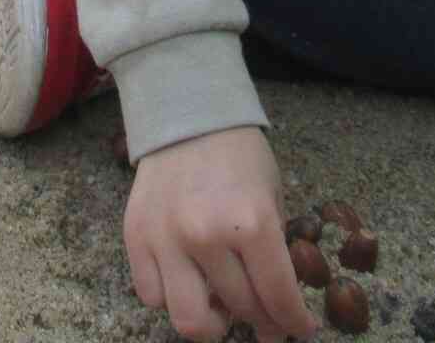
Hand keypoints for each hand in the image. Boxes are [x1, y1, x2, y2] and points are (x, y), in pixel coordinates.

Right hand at [124, 127, 317, 342]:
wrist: (186, 113)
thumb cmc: (238, 155)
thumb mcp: (272, 197)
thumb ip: (274, 253)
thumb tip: (276, 310)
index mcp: (252, 221)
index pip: (278, 296)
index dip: (293, 321)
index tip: (299, 328)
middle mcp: (207, 235)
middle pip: (239, 310)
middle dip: (260, 321)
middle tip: (265, 318)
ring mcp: (166, 239)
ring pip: (188, 319)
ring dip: (212, 322)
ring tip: (222, 308)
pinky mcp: (135, 237)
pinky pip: (152, 296)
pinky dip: (171, 298)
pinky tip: (188, 281)